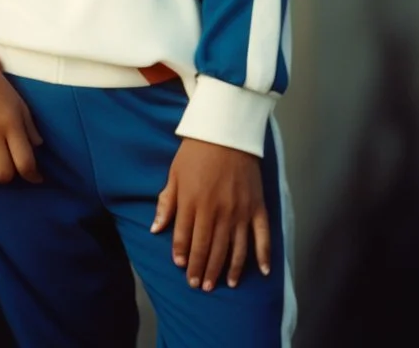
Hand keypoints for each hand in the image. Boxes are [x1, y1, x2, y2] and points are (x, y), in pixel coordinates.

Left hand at [151, 137, 270, 291]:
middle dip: (203, 269)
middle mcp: (216, 211)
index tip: (182, 268)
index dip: (183, 255)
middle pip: (209, 248)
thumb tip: (155, 229)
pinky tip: (261, 272)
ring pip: (233, 249)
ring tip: (222, 284)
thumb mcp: (175, 174)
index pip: (186, 237)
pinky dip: (263, 256)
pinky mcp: (256, 207)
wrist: (226, 132)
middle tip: (200, 286)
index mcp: (193, 203)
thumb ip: (167, 203)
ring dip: (227, 269)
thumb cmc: (196, 152)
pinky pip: (262, 236)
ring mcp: (239, 211)